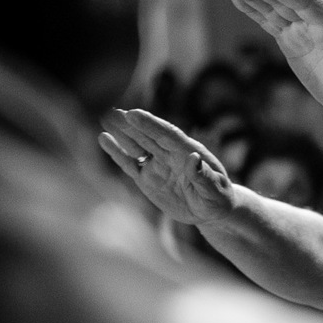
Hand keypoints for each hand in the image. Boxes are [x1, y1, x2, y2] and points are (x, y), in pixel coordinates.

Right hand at [99, 108, 235, 224]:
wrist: (211, 210)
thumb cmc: (218, 198)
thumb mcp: (215, 191)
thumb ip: (204, 176)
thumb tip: (193, 157)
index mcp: (188, 152)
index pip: (167, 135)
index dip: (151, 124)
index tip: (133, 113)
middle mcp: (170, 155)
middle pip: (149, 136)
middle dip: (132, 124)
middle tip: (113, 112)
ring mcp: (157, 165)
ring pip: (137, 146)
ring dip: (122, 133)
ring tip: (106, 118)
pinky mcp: (147, 178)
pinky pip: (130, 164)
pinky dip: (117, 153)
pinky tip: (104, 138)